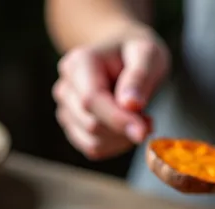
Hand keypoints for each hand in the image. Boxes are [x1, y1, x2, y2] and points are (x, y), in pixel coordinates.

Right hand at [52, 26, 169, 158]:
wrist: (124, 56)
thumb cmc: (137, 53)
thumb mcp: (148, 54)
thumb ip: (140, 77)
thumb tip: (130, 105)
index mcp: (79, 62)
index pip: (91, 100)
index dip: (116, 119)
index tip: (144, 132)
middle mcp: (66, 86)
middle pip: (91, 124)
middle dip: (124, 128)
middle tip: (149, 119)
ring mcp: (65, 108)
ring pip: (92, 141)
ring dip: (122, 138)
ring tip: (139, 119)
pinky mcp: (72, 126)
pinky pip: (93, 149)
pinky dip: (115, 145)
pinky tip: (127, 128)